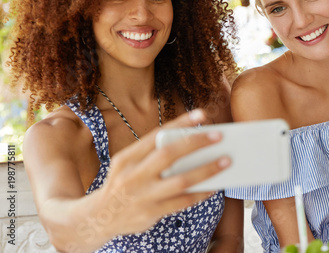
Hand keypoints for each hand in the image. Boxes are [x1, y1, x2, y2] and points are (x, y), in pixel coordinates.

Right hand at [94, 109, 230, 237]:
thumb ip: (151, 155)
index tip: (201, 114)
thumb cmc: (122, 184)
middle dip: (196, 143)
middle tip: (219, 135)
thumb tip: (189, 144)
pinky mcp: (151, 213)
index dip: (180, 123)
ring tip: (226, 161)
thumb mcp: (126, 165)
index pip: (157, 135)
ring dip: (207, 170)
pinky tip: (214, 186)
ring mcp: (143, 195)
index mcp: (127, 158)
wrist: (98, 218)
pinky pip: (183, 202)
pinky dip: (200, 193)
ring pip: (181, 180)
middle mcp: (133, 175)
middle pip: (169, 154)